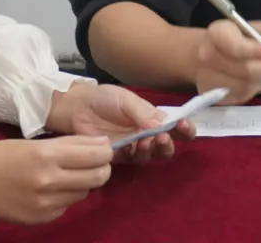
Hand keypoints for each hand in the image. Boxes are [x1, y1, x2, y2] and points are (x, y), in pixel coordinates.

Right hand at [0, 136, 112, 223]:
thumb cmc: (0, 156)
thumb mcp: (33, 143)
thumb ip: (67, 145)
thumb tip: (99, 144)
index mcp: (45, 156)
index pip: (94, 155)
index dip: (106, 150)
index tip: (106, 146)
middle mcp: (49, 181)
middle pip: (97, 177)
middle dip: (102, 167)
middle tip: (97, 161)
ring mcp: (47, 204)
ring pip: (84, 192)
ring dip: (83, 181)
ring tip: (69, 173)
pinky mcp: (43, 218)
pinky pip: (68, 205)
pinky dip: (66, 195)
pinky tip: (52, 188)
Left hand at [46, 83, 195, 163]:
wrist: (76, 107)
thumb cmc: (103, 99)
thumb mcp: (125, 99)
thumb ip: (144, 113)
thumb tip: (164, 126)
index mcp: (151, 118)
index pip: (175, 127)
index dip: (184, 129)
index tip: (184, 126)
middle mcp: (145, 134)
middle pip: (166, 147)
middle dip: (168, 145)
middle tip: (162, 138)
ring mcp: (132, 146)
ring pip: (151, 156)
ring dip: (152, 151)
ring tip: (145, 141)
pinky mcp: (118, 156)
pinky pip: (132, 161)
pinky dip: (135, 155)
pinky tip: (130, 147)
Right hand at [193, 20, 260, 104]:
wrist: (208, 56)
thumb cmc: (237, 39)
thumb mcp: (257, 29)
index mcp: (217, 33)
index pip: (239, 49)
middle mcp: (207, 55)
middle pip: (248, 70)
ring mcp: (208, 78)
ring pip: (248, 85)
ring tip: (259, 70)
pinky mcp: (214, 96)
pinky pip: (243, 95)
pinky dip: (253, 88)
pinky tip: (249, 80)